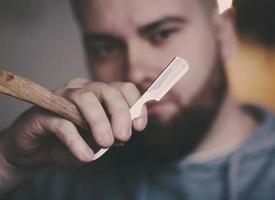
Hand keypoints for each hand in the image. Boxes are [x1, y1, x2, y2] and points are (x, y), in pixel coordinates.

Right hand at [0, 78, 147, 174]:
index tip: (139, 126)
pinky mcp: (41, 113)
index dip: (135, 105)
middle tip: (124, 137)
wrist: (35, 151)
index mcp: (98, 93)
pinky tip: (85, 155)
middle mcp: (81, 89)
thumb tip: (127, 131)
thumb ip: (112, 133)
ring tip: (106, 143)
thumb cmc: (70, 142)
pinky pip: (63, 124)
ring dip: (99, 122)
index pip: (123, 88)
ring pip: (85, 99)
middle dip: (120, 114)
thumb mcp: (97, 140)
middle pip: (107, 90)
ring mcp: (60, 98)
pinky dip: (77, 141)